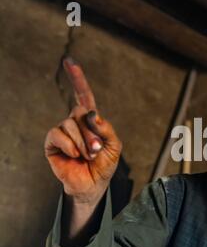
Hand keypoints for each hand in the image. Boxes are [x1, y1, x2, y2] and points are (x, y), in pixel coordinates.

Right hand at [45, 58, 121, 206]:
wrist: (92, 184)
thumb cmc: (104, 165)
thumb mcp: (114, 145)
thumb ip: (106, 128)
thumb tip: (91, 114)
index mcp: (91, 120)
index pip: (84, 95)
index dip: (77, 79)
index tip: (69, 62)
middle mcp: (75, 122)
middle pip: (79, 112)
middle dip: (91, 132)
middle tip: (97, 149)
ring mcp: (63, 132)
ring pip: (70, 123)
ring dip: (83, 141)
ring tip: (87, 155)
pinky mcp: (52, 142)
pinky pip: (58, 133)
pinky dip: (70, 144)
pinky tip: (75, 155)